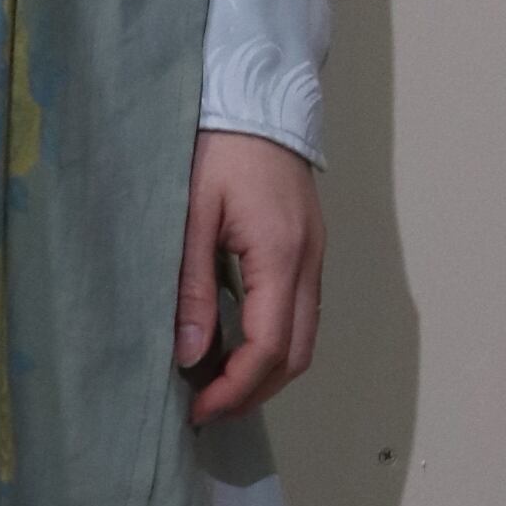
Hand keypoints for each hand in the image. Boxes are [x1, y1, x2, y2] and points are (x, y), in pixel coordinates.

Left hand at [173, 129, 322, 427]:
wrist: (255, 94)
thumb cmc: (216, 144)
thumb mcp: (190, 214)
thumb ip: (192, 287)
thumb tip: (191, 355)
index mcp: (281, 255)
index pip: (269, 348)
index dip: (235, 389)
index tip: (198, 410)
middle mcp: (309, 262)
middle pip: (296, 355)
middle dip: (253, 391)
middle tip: (206, 409)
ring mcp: (315, 255)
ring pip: (303, 338)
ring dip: (265, 372)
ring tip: (216, 386)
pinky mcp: (307, 248)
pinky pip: (300, 313)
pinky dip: (273, 343)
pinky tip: (234, 345)